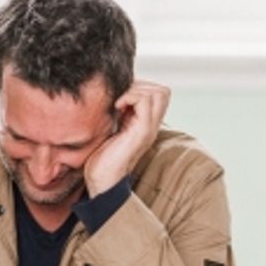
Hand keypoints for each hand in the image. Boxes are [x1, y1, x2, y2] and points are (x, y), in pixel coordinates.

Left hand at [84, 80, 170, 194]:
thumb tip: (111, 93)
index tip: (121, 96)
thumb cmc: (102, 157)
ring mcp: (150, 128)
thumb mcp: (112, 128)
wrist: (103, 180)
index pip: (159, 93)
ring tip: (118, 102)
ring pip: (158, 93)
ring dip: (135, 90)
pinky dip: (130, 97)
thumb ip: (119, 114)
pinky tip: (116, 107)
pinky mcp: (143, 132)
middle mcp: (153, 125)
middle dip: (141, 86)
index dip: (141, 87)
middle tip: (121, 96)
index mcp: (146, 123)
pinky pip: (145, 102)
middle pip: (163, 91)